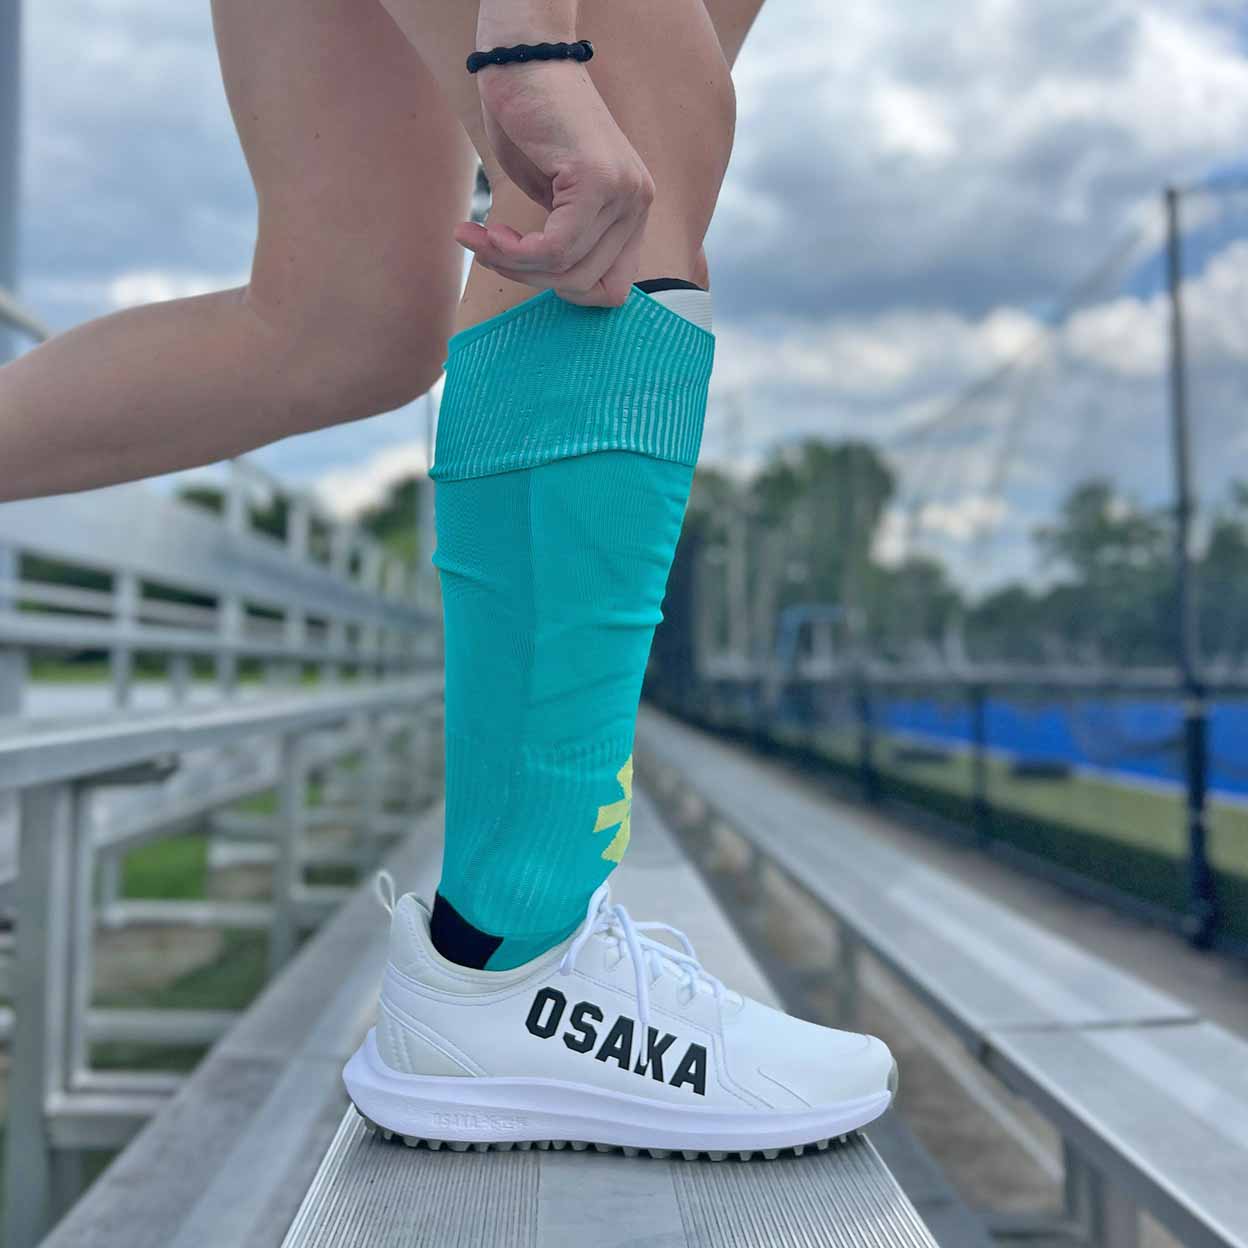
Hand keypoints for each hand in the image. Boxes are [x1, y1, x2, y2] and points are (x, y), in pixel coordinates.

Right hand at [456, 58, 655, 307]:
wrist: (522, 55)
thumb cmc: (529, 121)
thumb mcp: (552, 196)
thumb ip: (563, 239)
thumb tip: (555, 282)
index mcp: (632, 210)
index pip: (611, 288)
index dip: (563, 291)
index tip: (522, 267)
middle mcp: (638, 202)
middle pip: (585, 284)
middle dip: (528, 278)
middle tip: (486, 251)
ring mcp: (623, 191)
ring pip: (566, 268)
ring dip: (512, 264)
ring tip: (478, 239)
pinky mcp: (597, 180)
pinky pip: (555, 247)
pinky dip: (513, 252)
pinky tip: (487, 234)